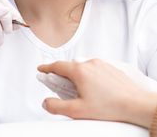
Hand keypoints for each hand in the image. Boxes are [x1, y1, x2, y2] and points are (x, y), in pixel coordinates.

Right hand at [38, 59, 156, 127]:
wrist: (134, 103)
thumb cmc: (109, 106)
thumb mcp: (78, 111)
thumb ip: (57, 106)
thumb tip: (46, 102)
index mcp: (79, 71)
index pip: (57, 66)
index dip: (47, 67)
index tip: (41, 69)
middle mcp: (89, 63)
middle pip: (70, 66)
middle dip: (62, 74)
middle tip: (60, 85)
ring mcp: (100, 64)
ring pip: (83, 66)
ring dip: (77, 75)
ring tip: (80, 91)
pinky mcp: (109, 67)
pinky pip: (94, 68)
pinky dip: (89, 75)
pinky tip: (94, 89)